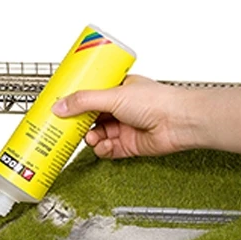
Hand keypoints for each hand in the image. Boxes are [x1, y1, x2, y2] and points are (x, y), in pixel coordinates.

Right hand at [52, 75, 194, 158]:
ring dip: (90, 138)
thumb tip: (60, 106)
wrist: (180, 122)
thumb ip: (84, 101)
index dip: (74, 100)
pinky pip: (107, 149)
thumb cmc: (157, 101)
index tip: (60, 105)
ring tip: (90, 137)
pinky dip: (102, 149)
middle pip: (90, 117)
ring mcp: (124, 127)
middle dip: (78, 123)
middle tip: (64, 127)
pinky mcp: (128, 145)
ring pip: (97, 134)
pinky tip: (103, 146)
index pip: (89, 94)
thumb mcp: (112, 95)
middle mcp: (120, 107)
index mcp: (117, 89)